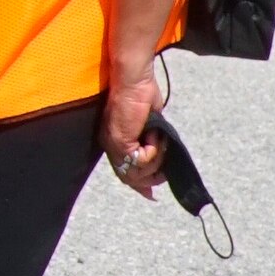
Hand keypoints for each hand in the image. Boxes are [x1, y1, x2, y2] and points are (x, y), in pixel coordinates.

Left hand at [98, 60, 168, 195]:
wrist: (134, 80)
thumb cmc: (142, 95)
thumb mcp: (150, 124)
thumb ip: (151, 140)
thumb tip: (161, 155)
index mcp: (115, 141)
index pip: (124, 171)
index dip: (139, 185)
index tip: (152, 195)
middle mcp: (111, 145)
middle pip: (129, 177)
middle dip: (150, 180)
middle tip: (163, 176)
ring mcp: (115, 144)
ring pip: (138, 172)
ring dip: (155, 161)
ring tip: (158, 143)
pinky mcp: (121, 141)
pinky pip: (141, 160)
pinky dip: (153, 151)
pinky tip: (153, 137)